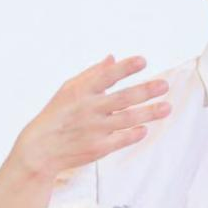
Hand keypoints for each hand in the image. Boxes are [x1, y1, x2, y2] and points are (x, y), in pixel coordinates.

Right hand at [8, 55, 170, 178]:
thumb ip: (92, 74)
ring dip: (149, 113)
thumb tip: (113, 58)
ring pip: (128, 119)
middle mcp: (89, 109)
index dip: (125, 68)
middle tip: (164, 85)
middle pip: (123, 98)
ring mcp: (94, 130)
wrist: (40, 149)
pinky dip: (134, 134)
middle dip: (145, 91)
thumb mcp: (68, 90)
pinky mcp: (98, 148)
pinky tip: (146, 128)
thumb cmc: (57, 115)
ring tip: (167, 107)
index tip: (143, 61)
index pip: (106, 76)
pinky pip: (121, 139)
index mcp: (81, 92)